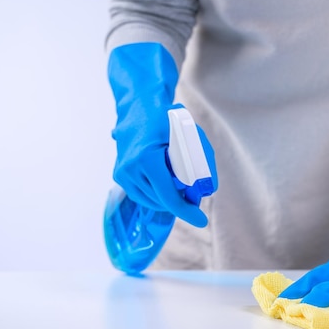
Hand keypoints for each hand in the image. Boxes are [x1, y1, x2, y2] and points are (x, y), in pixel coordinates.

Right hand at [109, 42, 216, 227]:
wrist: (139, 107)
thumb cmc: (166, 118)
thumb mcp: (192, 134)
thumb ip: (204, 160)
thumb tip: (210, 188)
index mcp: (146, 159)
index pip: (168, 196)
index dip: (186, 211)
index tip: (201, 220)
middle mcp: (130, 168)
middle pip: (161, 202)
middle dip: (180, 202)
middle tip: (194, 193)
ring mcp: (122, 173)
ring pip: (151, 201)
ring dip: (167, 198)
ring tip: (178, 181)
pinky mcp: (119, 175)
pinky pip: (142, 194)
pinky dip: (156, 194)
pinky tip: (165, 182)